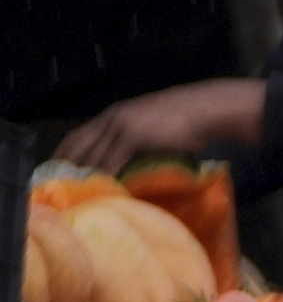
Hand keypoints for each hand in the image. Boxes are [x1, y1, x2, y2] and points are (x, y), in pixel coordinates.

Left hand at [54, 80, 261, 174]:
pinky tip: (99, 188)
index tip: (58, 171)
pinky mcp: (134, 136)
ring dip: (81, 174)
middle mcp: (111, 119)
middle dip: (65, 165)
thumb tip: (134, 163)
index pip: (79, 135)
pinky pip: (111, 160)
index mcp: (114, 116)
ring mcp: (121, 126)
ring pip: (91, 154)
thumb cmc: (187, 120)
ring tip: (74, 192)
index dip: (65, 153)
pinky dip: (103, 175)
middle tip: (57, 186)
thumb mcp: (154, 126)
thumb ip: (138, 141)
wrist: (207, 109)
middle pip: (77, 144)